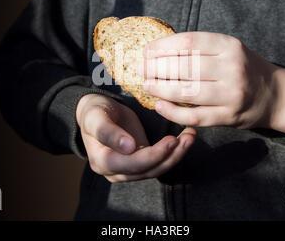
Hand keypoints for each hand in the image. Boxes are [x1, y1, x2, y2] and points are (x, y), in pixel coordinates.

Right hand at [76, 94, 196, 181]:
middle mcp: (115, 172)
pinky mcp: (140, 163)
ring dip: (177, 154)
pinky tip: (185, 139)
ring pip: (157, 169)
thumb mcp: (96, 117)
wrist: (95, 112)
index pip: (132, 164)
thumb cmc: (94, 112)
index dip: (153, 155)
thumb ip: (108, 132)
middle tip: (188, 137)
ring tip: (191, 136)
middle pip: (148, 170)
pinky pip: (159, 162)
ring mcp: (129, 170)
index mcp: (102, 162)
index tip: (171, 140)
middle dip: (171, 155)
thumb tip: (128, 147)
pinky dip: (174, 152)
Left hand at [140, 32, 284, 134]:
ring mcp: (232, 94)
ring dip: (160, 88)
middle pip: (184, 66)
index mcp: (230, 46)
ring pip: (187, 91)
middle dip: (156, 67)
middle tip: (140, 69)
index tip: (146, 51)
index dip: (162, 46)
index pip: (188, 42)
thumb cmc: (244, 68)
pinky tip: (159, 106)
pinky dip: (173, 112)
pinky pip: (194, 116)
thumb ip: (201, 48)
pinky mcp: (229, 117)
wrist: (275, 95)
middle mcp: (232, 68)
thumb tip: (159, 49)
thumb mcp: (229, 49)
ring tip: (146, 85)